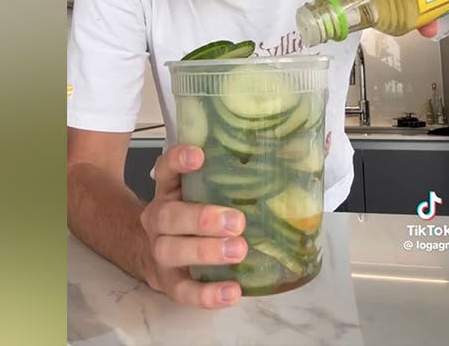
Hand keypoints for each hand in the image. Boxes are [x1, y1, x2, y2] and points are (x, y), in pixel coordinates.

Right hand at [139, 144, 247, 308]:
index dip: (178, 160)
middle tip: (236, 221)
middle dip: (202, 218)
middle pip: (169, 216)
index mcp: (169, 190)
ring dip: (205, 252)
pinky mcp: (167, 282)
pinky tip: (232, 291)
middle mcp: (158, 218)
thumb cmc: (196, 216)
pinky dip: (207, 294)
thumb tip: (292, 157)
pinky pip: (182, 290)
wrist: (156, 252)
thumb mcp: (207, 192)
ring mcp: (160, 250)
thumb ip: (235, 179)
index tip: (199, 156)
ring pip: (171, 250)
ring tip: (238, 250)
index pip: (166, 168)